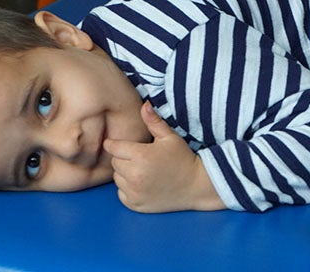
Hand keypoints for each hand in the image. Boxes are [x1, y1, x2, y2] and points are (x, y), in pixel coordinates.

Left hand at [103, 102, 224, 212]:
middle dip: (123, 158)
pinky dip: (128, 189)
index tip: (119, 144)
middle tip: (139, 158)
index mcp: (141, 156)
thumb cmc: (182, 159)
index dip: (115, 144)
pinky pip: (121, 193)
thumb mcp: (169, 137)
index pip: (113, 148)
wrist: (195, 186)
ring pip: (117, 178)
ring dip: (124, 173)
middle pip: (114, 162)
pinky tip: (142, 184)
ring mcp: (135, 192)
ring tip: (142, 170)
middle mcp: (135, 176)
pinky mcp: (135, 205)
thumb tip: (144, 104)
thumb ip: (153, 121)